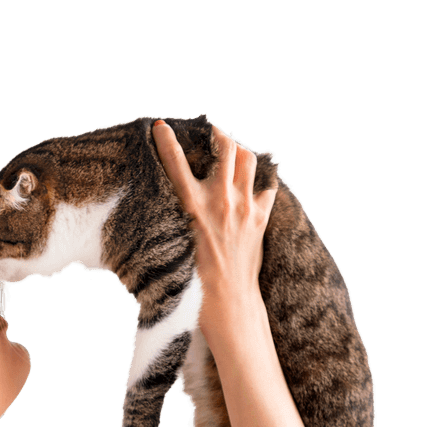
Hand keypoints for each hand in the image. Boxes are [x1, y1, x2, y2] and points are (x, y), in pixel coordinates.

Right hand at [152, 120, 276, 310]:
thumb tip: (170, 200)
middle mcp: (219, 200)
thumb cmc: (193, 277)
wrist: (226, 300)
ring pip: (248, 159)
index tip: (159, 126)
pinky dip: (261, 180)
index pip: (175, 161)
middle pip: (226, 146)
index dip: (165, 139)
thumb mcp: (175, 240)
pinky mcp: (260, 218)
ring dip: (240, 151)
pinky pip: (267, 187)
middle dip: (218, 133)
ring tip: (233, 152)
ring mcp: (243, 206)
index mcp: (190, 205)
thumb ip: (176, 213)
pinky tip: (254, 183)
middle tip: (212, 132)